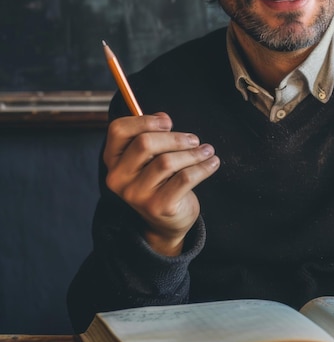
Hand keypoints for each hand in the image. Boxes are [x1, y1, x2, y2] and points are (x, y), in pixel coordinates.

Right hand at [103, 112, 219, 255]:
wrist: (166, 222)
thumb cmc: (160, 181)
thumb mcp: (150, 158)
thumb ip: (151, 135)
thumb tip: (163, 119)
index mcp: (113, 160)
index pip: (118, 130)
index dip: (144, 120)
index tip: (168, 122)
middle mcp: (119, 178)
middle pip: (145, 143)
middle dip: (175, 138)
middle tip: (194, 140)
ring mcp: (137, 194)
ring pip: (167, 161)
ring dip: (193, 153)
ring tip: (207, 151)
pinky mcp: (158, 206)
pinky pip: (185, 178)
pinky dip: (203, 167)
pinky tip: (212, 163)